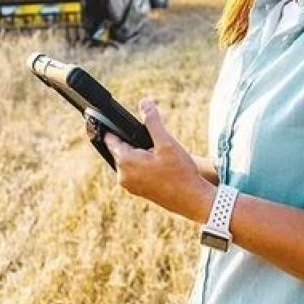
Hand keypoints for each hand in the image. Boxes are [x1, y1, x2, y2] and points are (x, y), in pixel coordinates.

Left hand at [103, 99, 214, 222]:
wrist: (192, 200)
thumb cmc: (180, 172)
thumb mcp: (167, 143)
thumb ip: (153, 122)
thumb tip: (144, 103)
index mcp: (126, 162)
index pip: (111, 139)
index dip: (113, 128)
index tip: (111, 120)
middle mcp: (122, 176)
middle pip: (120, 150)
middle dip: (132, 141)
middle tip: (150, 139)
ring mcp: (129, 186)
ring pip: (128, 161)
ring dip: (138, 153)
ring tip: (157, 151)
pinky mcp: (137, 191)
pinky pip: (134, 171)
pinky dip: (142, 164)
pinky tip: (158, 163)